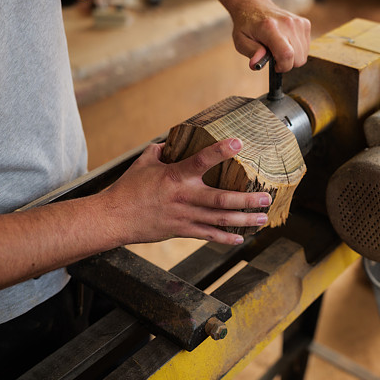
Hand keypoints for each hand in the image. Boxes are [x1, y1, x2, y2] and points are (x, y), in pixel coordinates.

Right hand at [100, 139, 270, 245]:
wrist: (113, 218)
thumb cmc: (128, 188)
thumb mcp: (144, 163)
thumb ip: (161, 150)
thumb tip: (171, 142)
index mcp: (175, 176)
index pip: (201, 160)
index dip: (221, 151)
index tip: (238, 142)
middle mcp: (184, 197)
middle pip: (221, 199)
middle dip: (246, 199)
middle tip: (265, 197)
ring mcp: (184, 216)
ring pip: (219, 219)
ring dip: (243, 220)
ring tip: (262, 218)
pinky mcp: (181, 230)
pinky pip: (208, 235)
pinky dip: (225, 238)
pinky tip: (240, 238)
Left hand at [231, 0, 310, 71]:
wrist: (254, 5)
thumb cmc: (246, 24)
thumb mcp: (240, 41)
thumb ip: (251, 52)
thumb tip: (256, 64)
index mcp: (270, 27)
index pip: (286, 54)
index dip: (282, 66)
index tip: (275, 66)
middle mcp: (287, 23)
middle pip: (298, 58)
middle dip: (287, 63)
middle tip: (274, 55)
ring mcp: (298, 22)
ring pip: (304, 54)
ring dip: (293, 57)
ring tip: (279, 47)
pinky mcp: (304, 23)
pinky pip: (306, 47)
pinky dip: (297, 49)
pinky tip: (286, 42)